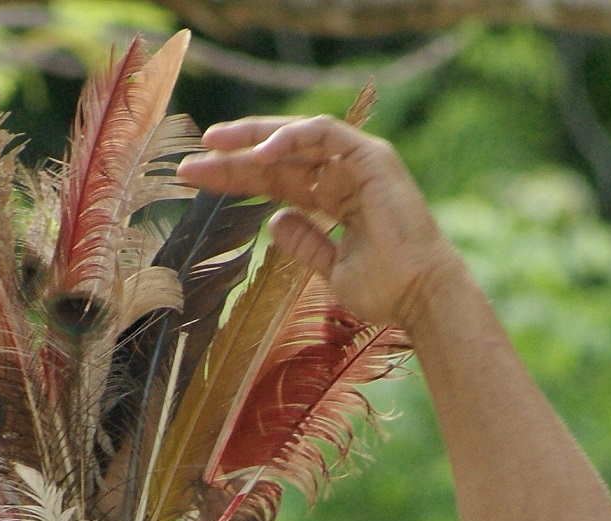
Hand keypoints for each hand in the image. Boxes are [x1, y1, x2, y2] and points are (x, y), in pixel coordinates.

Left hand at [177, 117, 464, 329]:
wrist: (419, 297)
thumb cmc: (385, 290)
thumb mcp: (331, 268)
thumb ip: (305, 243)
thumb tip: (274, 222)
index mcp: (335, 199)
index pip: (276, 180)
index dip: (236, 177)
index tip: (197, 178)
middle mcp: (345, 176)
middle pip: (280, 158)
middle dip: (234, 155)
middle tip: (191, 160)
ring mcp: (359, 163)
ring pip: (297, 139)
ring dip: (254, 137)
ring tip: (215, 143)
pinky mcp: (372, 158)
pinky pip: (326, 134)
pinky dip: (292, 137)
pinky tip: (259, 152)